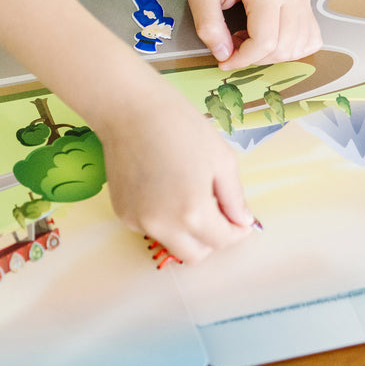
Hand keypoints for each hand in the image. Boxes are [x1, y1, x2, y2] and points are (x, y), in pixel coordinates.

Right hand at [99, 87, 255, 264]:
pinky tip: (162, 188)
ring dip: (185, 231)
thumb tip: (242, 222)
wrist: (130, 110)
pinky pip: (149, 228)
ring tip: (186, 194)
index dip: (236, 231)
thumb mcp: (221, 158)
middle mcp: (162, 225)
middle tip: (215, 211)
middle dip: (210, 239)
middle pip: (194, 255)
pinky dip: (162, 218)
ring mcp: (138, 221)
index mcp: (192, 212)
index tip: (238, 219)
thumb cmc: (181, 127)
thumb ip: (234, 197)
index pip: (222, 241)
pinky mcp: (122, 212)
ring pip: (171, 242)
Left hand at [188, 0, 322, 69]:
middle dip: (255, 57)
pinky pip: (309, 38)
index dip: (243, 59)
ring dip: (271, 54)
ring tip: (247, 38)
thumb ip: (209, 27)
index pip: (265, 41)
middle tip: (232, 43)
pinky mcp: (305, 0)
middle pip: (283, 47)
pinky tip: (267, 37)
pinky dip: (289, 47)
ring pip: (299, 47)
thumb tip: (225, 55)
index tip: (224, 60)